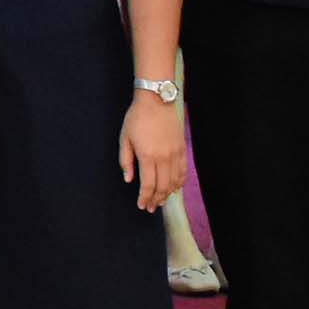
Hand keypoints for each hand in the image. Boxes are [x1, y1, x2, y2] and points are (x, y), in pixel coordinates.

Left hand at [122, 93, 187, 211]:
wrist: (157, 100)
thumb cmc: (137, 118)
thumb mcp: (125, 138)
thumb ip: (126, 161)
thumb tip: (128, 179)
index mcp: (147, 156)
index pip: (148, 185)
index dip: (145, 198)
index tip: (142, 205)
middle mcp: (164, 157)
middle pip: (162, 186)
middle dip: (156, 199)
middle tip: (150, 207)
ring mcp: (175, 153)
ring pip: (174, 181)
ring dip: (168, 193)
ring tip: (161, 200)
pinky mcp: (182, 149)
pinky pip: (183, 171)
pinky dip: (179, 182)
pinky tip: (174, 187)